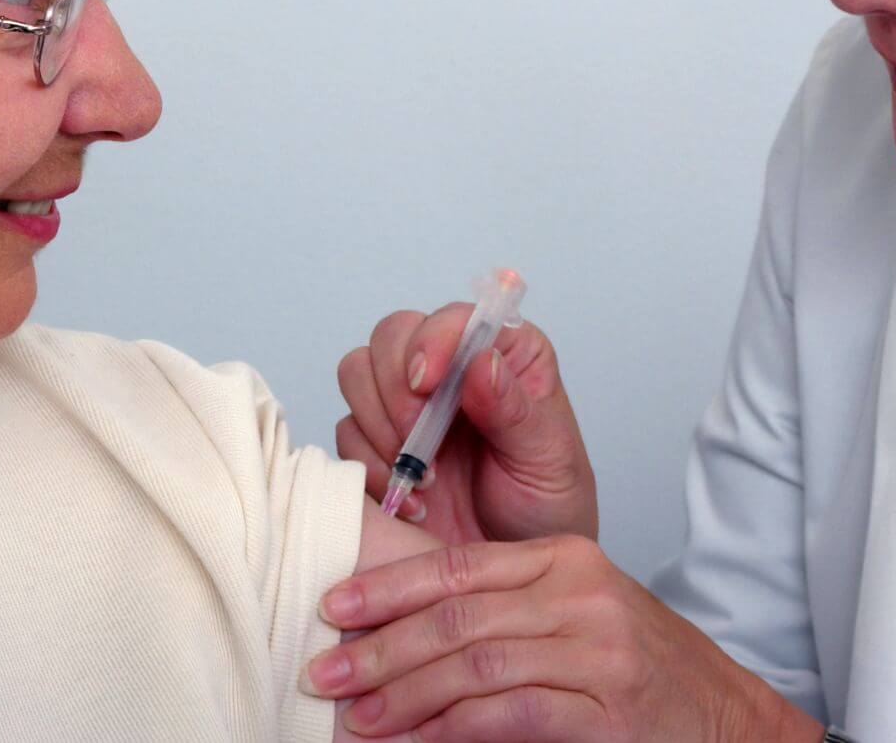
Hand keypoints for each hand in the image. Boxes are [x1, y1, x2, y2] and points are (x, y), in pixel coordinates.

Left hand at [305, 536, 820, 742]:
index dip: (388, 587)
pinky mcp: (608, 711)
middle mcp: (582, 594)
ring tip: (358, 717)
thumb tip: (401, 628)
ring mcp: (600, 652)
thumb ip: (501, 610)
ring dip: (404, 695)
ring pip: (475, 665)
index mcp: (565, 558)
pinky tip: (417, 741)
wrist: (730, 720)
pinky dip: (453, 730)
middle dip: (380, 646)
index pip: (458, 565)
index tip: (333, 606)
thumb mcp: (573, 616)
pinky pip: (509, 715)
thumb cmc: (640, 670)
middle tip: (325, 670)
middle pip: (456, 615)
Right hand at [335, 304, 596, 544]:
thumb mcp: (549, 460)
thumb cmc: (548, 509)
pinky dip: (370, 465)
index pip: (454, 319)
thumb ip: (516, 412)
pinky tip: (412, 501)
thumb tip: (482, 362)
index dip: (434, 340)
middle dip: (396, 386)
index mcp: (505, 354)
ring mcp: (409, 405)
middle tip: (418, 440)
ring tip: (423, 477)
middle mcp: (452, 370)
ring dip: (379, 425)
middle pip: (392, 336)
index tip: (428, 382)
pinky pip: (347, 432)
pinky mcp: (378, 444)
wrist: (514, 577)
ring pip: (358, 372)